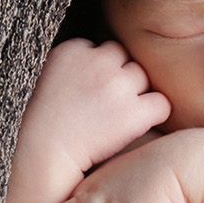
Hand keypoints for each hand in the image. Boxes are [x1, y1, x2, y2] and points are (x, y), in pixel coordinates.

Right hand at [22, 39, 170, 172]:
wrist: (42, 153)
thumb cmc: (42, 122)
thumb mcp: (49, 76)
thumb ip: (76, 62)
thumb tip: (101, 60)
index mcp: (73, 49)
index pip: (102, 49)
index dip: (99, 71)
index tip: (89, 91)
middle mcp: (98, 61)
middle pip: (124, 58)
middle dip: (119, 78)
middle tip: (105, 104)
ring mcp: (118, 85)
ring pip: (142, 77)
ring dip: (134, 94)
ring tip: (114, 116)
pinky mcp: (133, 112)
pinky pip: (161, 104)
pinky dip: (153, 114)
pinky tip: (137, 124)